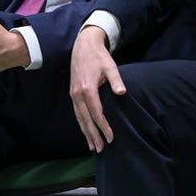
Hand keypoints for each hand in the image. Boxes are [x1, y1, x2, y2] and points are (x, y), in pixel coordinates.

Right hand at [70, 25, 125, 151]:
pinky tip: (86, 132)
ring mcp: (74, 95)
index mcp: (87, 89)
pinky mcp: (73, 95)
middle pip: (86, 119)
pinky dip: (82, 125)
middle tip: (101, 149)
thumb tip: (122, 92)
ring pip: (80, 118)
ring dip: (86, 133)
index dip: (104, 126)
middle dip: (94, 135)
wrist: (83, 47)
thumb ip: (116, 80)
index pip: (97, 113)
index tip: (111, 137)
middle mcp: (78, 95)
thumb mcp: (110, 66)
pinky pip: (77, 113)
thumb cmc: (99, 57)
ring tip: (93, 147)